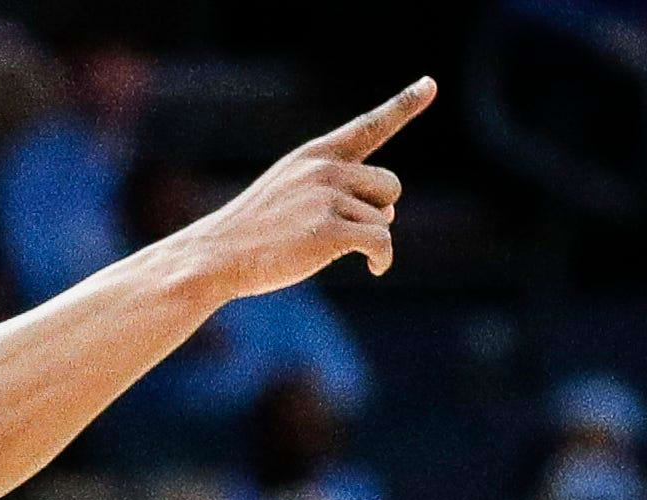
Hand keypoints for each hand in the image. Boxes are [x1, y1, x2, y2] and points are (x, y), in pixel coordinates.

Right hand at [184, 78, 431, 294]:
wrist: (216, 256)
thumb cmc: (253, 231)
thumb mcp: (288, 192)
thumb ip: (337, 191)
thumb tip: (388, 214)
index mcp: (314, 154)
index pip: (369, 125)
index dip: (405, 105)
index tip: (430, 84)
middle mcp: (324, 169)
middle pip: (389, 185)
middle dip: (377, 209)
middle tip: (347, 229)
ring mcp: (325, 198)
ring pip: (383, 218)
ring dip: (368, 239)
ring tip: (332, 249)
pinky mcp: (328, 231)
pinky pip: (380, 241)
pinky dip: (382, 258)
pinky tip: (375, 269)